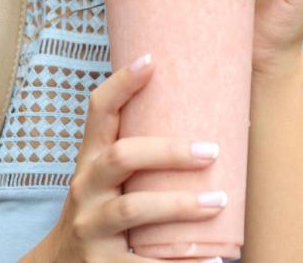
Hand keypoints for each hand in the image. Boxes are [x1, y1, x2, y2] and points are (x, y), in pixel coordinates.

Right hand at [47, 54, 228, 261]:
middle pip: (122, 156)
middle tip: (212, 152)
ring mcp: (90, 227)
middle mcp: (85, 188)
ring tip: (217, 202)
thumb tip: (216, 124)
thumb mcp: (106, 180)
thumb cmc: (100, 212)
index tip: (151, 60)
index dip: (121, 84)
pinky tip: (209, 261)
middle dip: (169, 151)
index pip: (98, 112)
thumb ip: (140, 154)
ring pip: (133, 208)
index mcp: (90, 160)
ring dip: (180, 204)